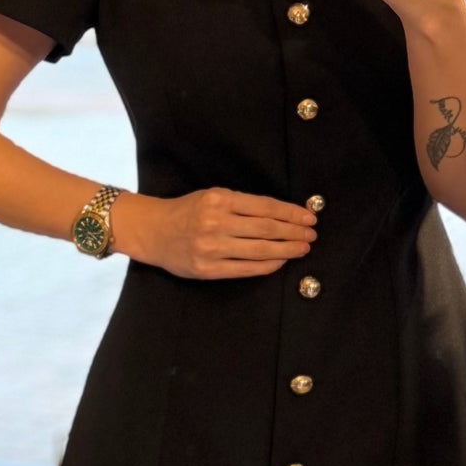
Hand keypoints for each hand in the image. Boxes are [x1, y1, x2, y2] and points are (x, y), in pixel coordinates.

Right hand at [113, 187, 317, 279]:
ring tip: (302, 248)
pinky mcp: (208, 269)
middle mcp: (216, 222)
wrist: (153, 231)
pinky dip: (268, 265)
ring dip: (287, 250)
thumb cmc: (187, 211)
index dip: (291, 213)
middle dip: (294, 232)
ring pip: (260, 250)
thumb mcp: (212, 196)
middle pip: (267, 229)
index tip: (308, 217)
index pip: (265, 207)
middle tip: (311, 234)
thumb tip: (281, 214)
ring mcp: (212, 247)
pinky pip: (246, 269)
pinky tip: (281, 261)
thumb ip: (242, 204)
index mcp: (219, 199)